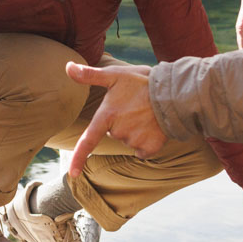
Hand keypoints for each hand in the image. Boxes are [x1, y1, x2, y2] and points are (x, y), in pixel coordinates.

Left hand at [63, 61, 164, 176]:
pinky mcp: (151, 147)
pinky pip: (142, 150)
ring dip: (134, 130)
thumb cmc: (142, 82)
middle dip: (120, 122)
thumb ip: (90, 75)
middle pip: (113, 133)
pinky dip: (146, 141)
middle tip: (133, 106)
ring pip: (128, 140)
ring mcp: (135, 141)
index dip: (79, 158)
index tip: (73, 174)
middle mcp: (119, 131)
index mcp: (108, 115)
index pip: (89, 140)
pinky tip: (152, 126)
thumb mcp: (115, 75)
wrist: (175, 92)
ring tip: (146, 113)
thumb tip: (67, 67)